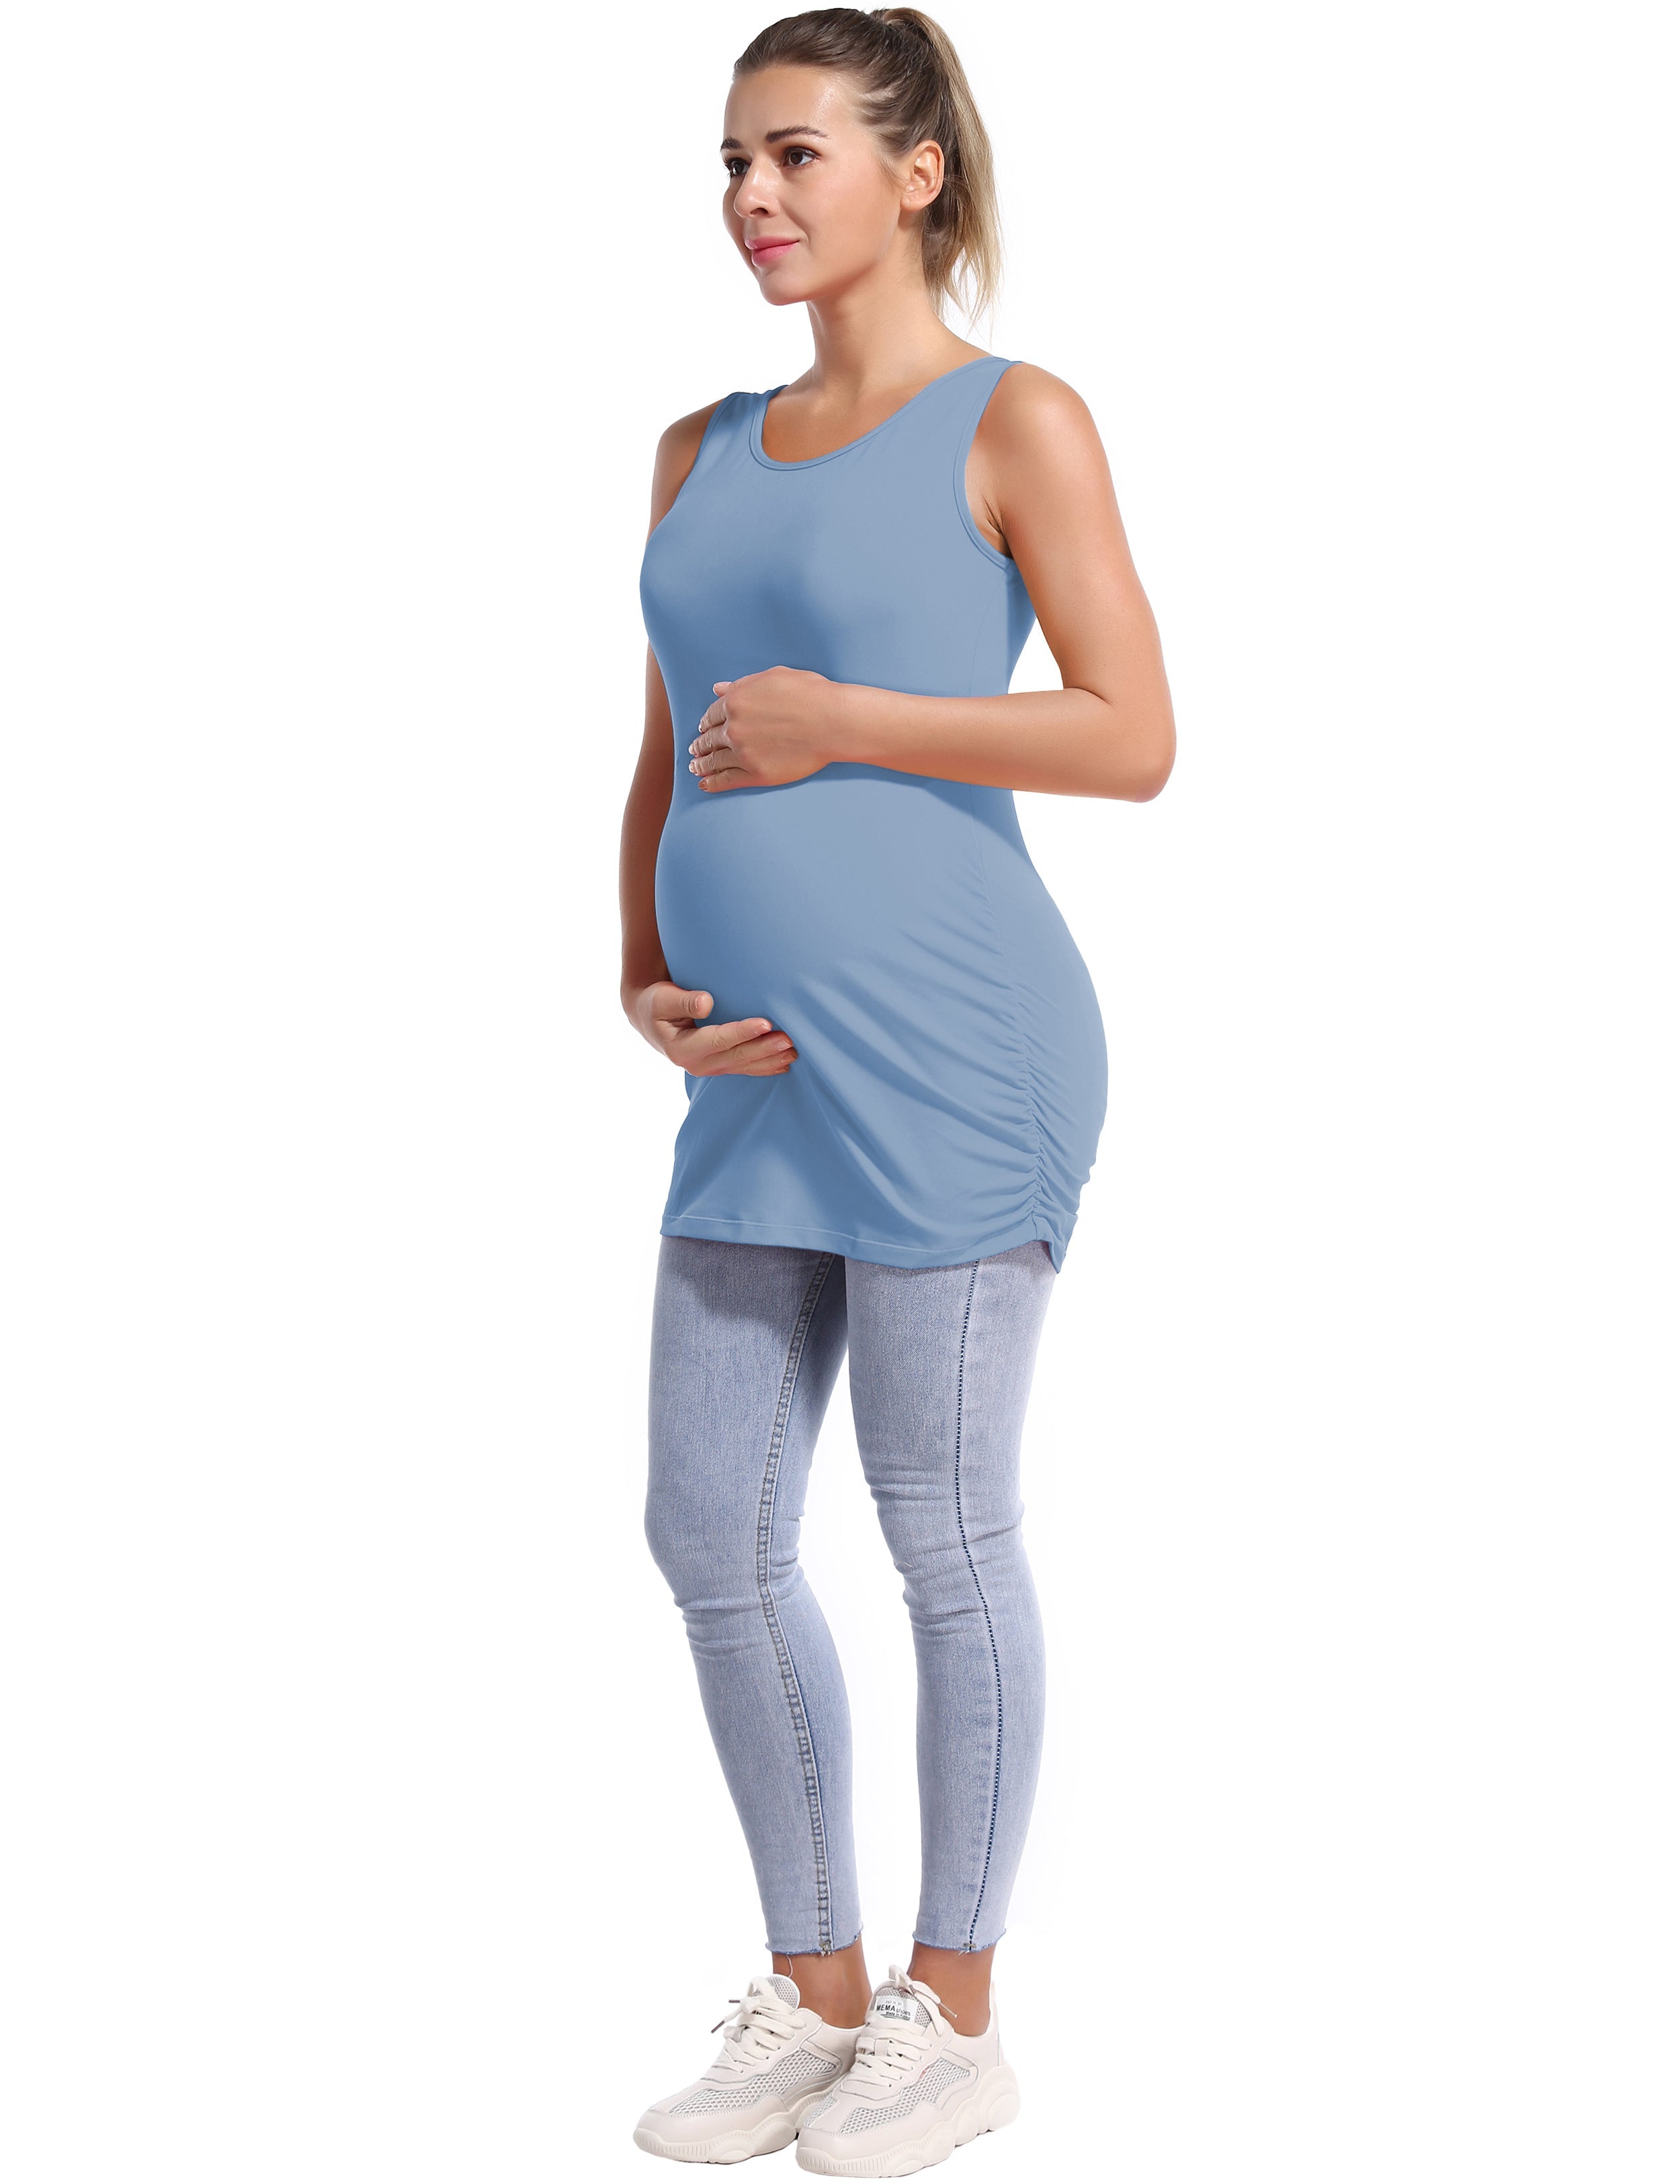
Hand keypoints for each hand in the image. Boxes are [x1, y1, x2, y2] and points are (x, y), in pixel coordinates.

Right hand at [625, 980, 797, 1076]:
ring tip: (794, 1052)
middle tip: (790, 1039)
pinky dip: (765, 1067)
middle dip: (764, 1049)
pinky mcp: (719, 1065)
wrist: (650, 1019)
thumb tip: (706, 1003)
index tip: (766, 1023)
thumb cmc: (657, 1004)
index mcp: (681, 1049)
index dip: (742, 1032)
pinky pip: (745, 1069)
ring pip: (744, 1066)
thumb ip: (684, 1001)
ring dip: (770, 1060)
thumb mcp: (663, 999)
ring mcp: (709, 1068)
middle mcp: (697, 1064)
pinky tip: (784, 1064)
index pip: (718, 1039)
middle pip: (736, 1057)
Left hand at [688, 667, 850, 791]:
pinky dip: (713, 783)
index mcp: (736, 701)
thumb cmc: (810, 694)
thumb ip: (742, 684)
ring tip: (696, 768)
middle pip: (709, 738)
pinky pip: (727, 780)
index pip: (712, 714)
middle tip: (695, 750)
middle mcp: (734, 728)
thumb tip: (718, 688)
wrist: (832, 721)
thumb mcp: (773, 677)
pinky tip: (705, 785)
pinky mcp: (756, 774)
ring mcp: (743, 753)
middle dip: (700, 744)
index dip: (706, 722)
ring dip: (702, 764)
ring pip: (714, 760)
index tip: (703, 727)